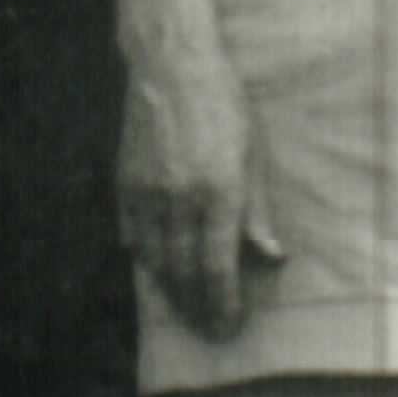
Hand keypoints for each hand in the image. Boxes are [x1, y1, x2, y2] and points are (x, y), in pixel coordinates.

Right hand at [115, 40, 282, 341]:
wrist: (172, 67)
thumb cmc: (224, 106)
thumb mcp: (254, 154)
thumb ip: (258, 209)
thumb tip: (273, 256)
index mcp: (220, 192)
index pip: (218, 268)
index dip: (223, 305)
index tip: (229, 327)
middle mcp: (181, 199)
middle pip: (184, 273)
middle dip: (196, 308)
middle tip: (207, 329)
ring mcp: (148, 193)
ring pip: (155, 261)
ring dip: (170, 291)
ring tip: (183, 309)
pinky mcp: (125, 184)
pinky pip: (132, 236)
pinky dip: (145, 258)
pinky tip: (157, 270)